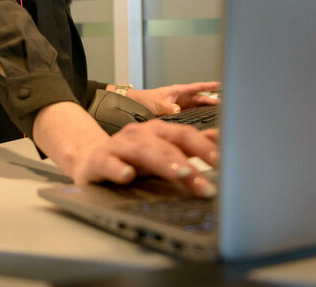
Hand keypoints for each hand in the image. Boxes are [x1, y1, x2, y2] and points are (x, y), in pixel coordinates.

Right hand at [70, 120, 219, 197]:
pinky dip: (118, 169)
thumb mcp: (161, 151)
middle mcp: (139, 134)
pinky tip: (127, 176)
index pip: (184, 135)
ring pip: (143, 151)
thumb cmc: (131, 159)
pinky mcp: (99, 161)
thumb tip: (220, 139)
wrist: (90, 159)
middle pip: (167, 144)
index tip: (225, 162)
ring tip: (182, 175)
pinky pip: (109, 164)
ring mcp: (118, 146)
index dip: (205, 147)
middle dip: (189, 162)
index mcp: (156, 131)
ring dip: (163, 163)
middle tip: (206, 183)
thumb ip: (188, 147)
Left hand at [126, 81, 220, 115]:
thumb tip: (178, 110)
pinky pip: (193, 112)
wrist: (137, 105)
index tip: (221, 85)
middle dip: (213, 99)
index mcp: (179, 91)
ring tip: (221, 111)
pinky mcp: (178, 112)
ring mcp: (181, 104)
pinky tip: (206, 119)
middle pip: (201, 98)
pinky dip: (200, 114)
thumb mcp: (157, 103)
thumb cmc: (146, 100)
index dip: (210, 86)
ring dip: (208, 107)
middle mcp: (182, 97)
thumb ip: (168, 107)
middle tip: (227, 102)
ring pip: (198, 105)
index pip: (198, 87)